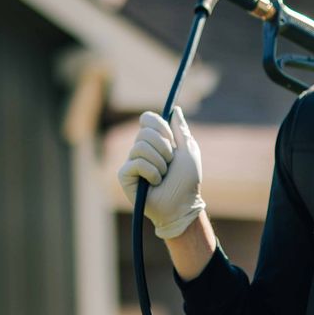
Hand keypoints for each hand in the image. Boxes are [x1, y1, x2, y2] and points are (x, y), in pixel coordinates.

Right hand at [118, 107, 205, 240]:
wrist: (182, 204)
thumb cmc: (187, 181)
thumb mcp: (189, 151)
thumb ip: (181, 130)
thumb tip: (175, 110)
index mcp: (155, 141)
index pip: (147, 119)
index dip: (159, 126)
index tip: (171, 140)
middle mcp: (141, 150)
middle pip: (144, 132)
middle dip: (164, 148)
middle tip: (170, 163)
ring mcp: (131, 162)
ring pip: (140, 147)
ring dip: (159, 163)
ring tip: (163, 176)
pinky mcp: (125, 176)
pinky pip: (136, 163)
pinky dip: (151, 173)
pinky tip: (154, 183)